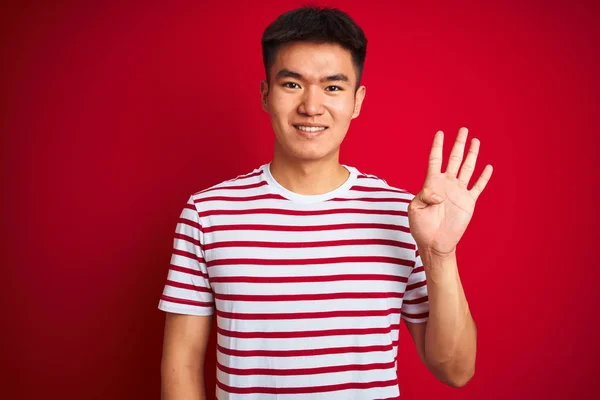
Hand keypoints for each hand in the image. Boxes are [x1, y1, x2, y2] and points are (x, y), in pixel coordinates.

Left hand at [408, 127, 492, 258]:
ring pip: (467, 168)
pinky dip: (483, 177)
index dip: (437, 146)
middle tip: (463, 129)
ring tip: (475, 140)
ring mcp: (458, 192)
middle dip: (458, 144)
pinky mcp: (468, 202)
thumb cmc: (421, 226)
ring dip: (472, 155)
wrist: (434, 243)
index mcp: (431, 183)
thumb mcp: (414, 209)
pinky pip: (477, 187)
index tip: (440, 133)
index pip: (435, 160)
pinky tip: (488, 167)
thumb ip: (424, 196)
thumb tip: (440, 193)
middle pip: (454, 159)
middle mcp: (446, 184)